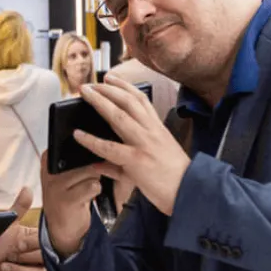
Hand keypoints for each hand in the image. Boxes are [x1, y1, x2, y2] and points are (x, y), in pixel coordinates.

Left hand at [0, 188, 46, 270]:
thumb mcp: (4, 225)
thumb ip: (18, 209)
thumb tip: (27, 189)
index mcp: (36, 241)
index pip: (46, 244)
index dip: (30, 245)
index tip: (17, 244)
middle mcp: (39, 258)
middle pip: (44, 262)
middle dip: (21, 261)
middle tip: (7, 257)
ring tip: (3, 268)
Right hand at [40, 151, 108, 258]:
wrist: (62, 227)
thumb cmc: (69, 196)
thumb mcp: (69, 175)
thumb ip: (80, 161)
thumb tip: (105, 145)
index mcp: (49, 158)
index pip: (76, 144)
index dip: (91, 150)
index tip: (96, 159)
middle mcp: (49, 170)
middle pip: (86, 158)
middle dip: (97, 167)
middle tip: (98, 176)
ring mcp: (56, 185)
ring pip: (91, 171)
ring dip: (96, 180)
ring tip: (88, 189)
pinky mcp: (66, 200)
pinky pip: (92, 186)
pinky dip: (96, 191)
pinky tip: (87, 197)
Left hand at [74, 74, 190, 215]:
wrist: (192, 192)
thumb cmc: (176, 178)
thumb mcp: (155, 159)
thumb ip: (126, 158)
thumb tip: (100, 162)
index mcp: (157, 128)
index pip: (140, 99)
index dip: (124, 86)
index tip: (110, 78)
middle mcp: (151, 132)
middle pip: (127, 102)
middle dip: (107, 89)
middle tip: (89, 84)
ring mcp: (144, 144)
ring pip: (118, 117)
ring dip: (99, 102)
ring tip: (84, 95)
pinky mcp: (137, 161)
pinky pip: (109, 148)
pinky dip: (91, 141)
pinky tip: (78, 135)